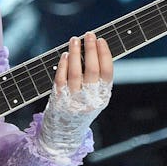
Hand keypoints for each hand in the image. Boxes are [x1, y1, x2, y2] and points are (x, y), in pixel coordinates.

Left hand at [36, 32, 112, 164]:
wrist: (66, 131)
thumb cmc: (83, 106)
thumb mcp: (96, 96)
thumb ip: (98, 78)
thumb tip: (96, 49)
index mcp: (103, 96)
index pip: (107, 73)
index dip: (104, 55)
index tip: (101, 40)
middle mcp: (90, 98)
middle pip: (92, 70)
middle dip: (91, 50)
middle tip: (89, 34)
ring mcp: (74, 99)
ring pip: (75, 73)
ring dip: (75, 53)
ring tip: (75, 39)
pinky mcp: (59, 99)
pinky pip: (61, 79)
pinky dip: (63, 65)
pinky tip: (65, 55)